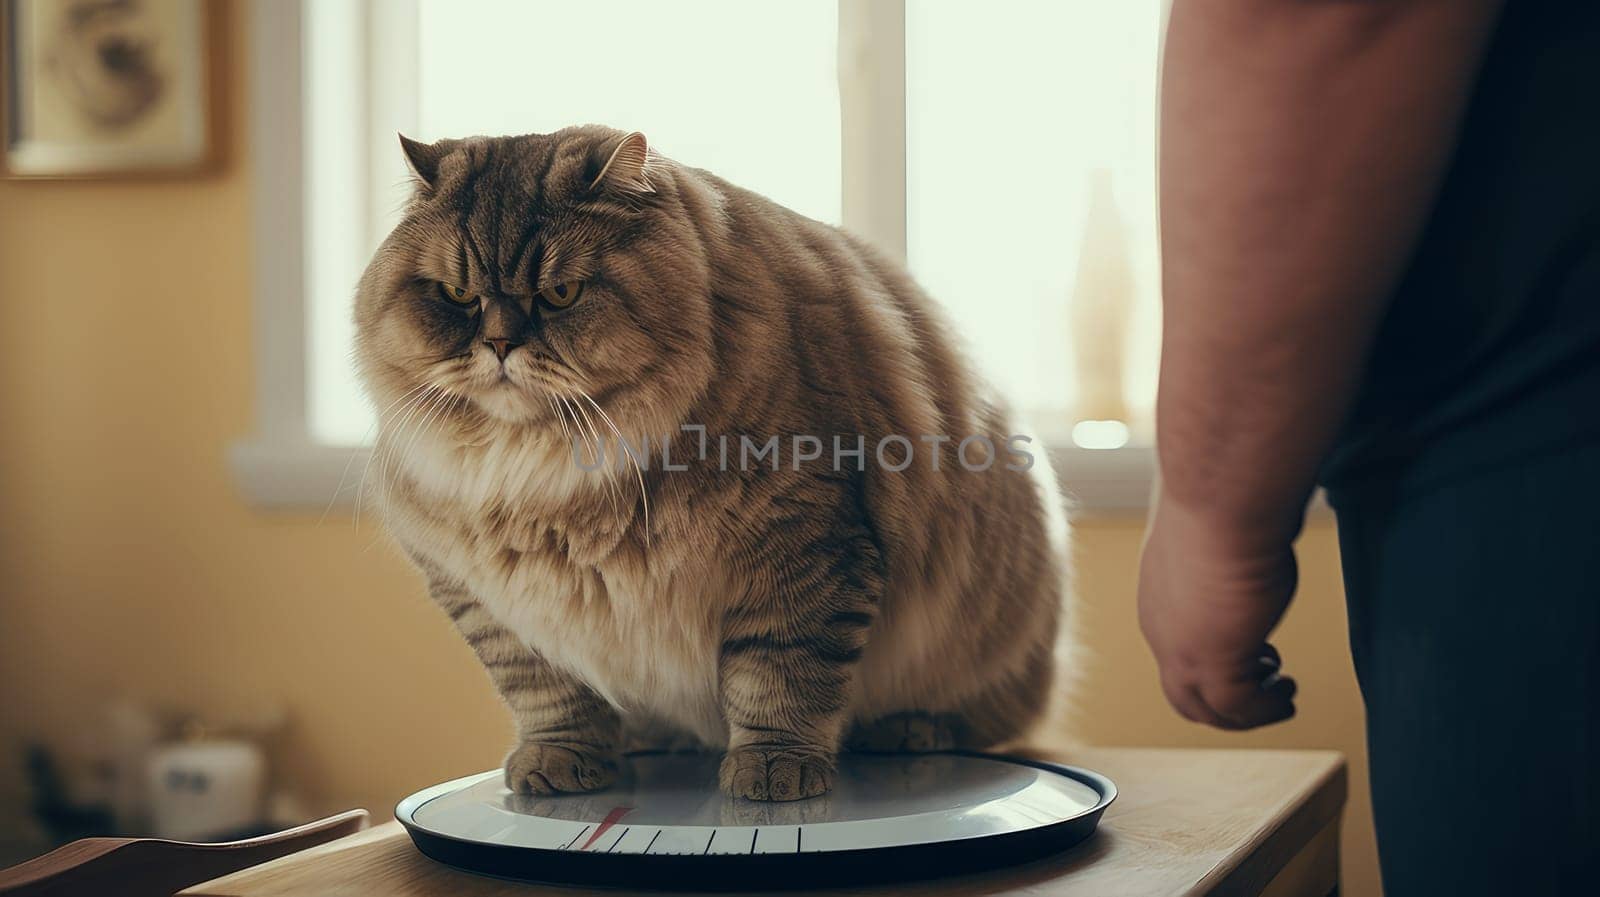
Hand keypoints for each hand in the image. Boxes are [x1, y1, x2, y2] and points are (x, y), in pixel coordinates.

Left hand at [1138, 498, 1298, 729]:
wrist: (1222, 502)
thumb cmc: (1225, 504)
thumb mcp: (1223, 536)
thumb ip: (1233, 549)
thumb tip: (1260, 528)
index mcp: (1159, 600)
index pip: (1178, 652)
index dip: (1216, 664)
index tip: (1257, 654)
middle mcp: (1161, 629)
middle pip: (1182, 692)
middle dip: (1223, 702)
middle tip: (1265, 688)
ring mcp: (1181, 650)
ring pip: (1203, 709)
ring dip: (1246, 713)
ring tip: (1283, 694)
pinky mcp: (1213, 660)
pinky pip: (1237, 709)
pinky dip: (1264, 710)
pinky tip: (1287, 692)